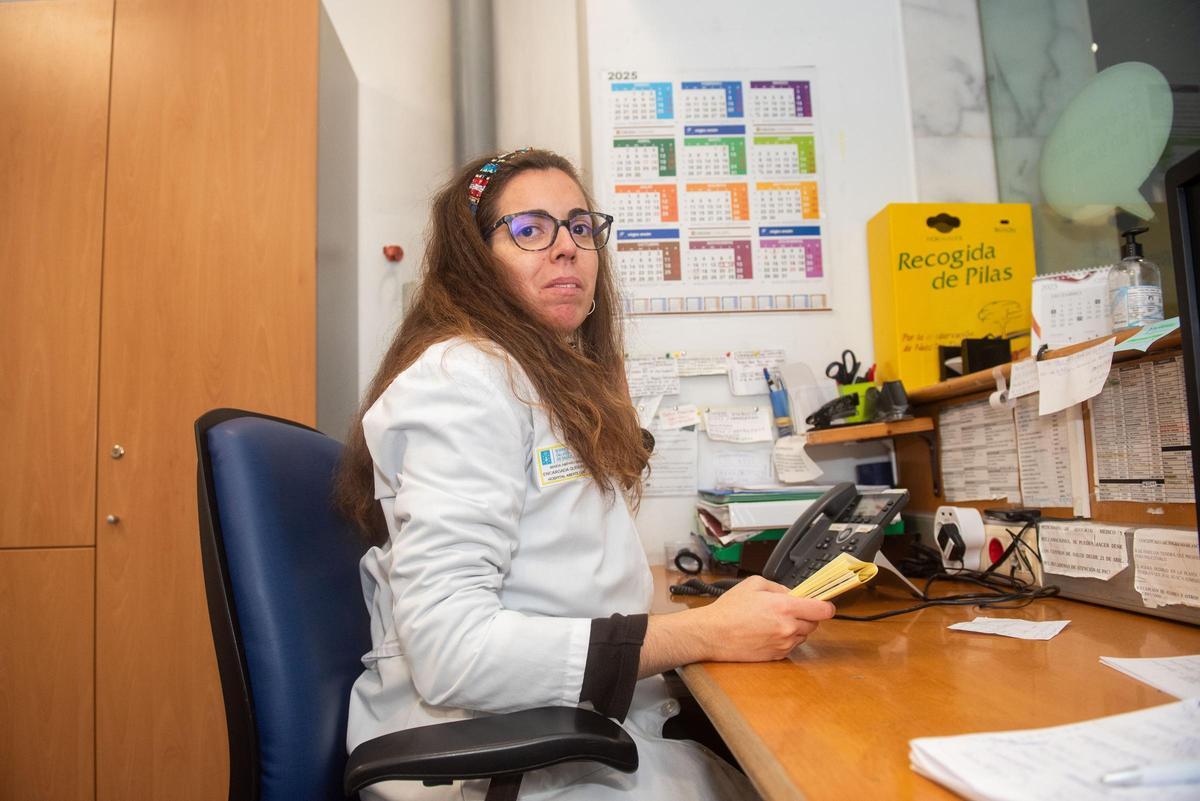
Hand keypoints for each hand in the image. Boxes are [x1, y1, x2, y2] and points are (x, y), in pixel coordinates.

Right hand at [695, 576, 835, 661]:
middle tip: (790, 609)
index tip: (823, 603)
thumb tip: (793, 593)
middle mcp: (788, 628)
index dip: (825, 605)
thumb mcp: (754, 584)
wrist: (712, 634)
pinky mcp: (776, 656)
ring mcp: (783, 644)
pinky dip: (785, 639)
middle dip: (807, 615)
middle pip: (815, 623)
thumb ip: (778, 586)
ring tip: (774, 621)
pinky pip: (791, 646)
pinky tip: (768, 632)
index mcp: (785, 607)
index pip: (822, 609)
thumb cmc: (729, 610)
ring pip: (803, 635)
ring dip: (796, 628)